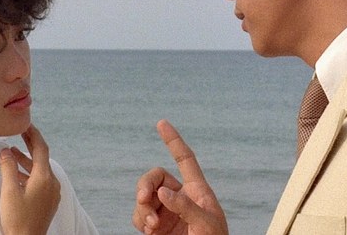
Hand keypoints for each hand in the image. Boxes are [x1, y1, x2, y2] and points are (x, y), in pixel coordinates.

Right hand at [0, 124, 60, 234]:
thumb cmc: (17, 218)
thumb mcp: (9, 191)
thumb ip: (8, 167)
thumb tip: (5, 151)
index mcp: (44, 177)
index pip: (41, 148)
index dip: (33, 134)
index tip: (25, 123)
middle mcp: (52, 183)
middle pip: (42, 158)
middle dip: (30, 144)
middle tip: (20, 131)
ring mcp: (52, 193)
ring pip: (40, 170)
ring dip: (26, 160)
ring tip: (11, 152)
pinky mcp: (48, 201)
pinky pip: (40, 181)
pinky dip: (29, 174)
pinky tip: (16, 174)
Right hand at [132, 120, 227, 234]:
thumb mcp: (207, 224)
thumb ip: (185, 206)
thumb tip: (163, 192)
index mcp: (197, 191)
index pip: (184, 159)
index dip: (173, 141)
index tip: (161, 123)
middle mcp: (179, 198)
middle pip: (155, 177)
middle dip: (145, 184)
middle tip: (144, 198)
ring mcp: (166, 212)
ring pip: (144, 197)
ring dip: (142, 208)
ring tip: (151, 225)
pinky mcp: (156, 228)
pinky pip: (139, 216)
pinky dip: (139, 220)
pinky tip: (149, 230)